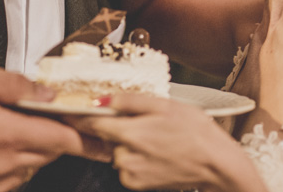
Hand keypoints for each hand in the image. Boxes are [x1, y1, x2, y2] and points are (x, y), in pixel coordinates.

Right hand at [0, 63, 107, 191]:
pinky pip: (15, 177)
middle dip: (57, 132)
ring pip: (35, 165)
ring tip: (10, 124)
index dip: (88, 135)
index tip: (105, 132)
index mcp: (1, 134)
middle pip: (53, 152)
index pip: (63, 140)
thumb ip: (14, 85)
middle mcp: (0, 165)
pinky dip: (17, 160)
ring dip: (35, 146)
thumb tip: (48, 95)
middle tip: (48, 112)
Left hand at [68, 94, 254, 191]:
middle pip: (105, 138)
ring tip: (156, 138)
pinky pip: (126, 166)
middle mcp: (125, 156)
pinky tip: (156, 152)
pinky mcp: (136, 184)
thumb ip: (130, 102)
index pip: (91, 124)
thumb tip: (100, 99)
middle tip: (142, 122)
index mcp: (130, 133)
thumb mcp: (165, 105)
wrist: (216, 165)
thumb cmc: (196, 131)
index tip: (66, 109)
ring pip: (116, 152)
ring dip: (127, 144)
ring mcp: (130, 173)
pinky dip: (135, 158)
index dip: (79, 115)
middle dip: (116, 128)